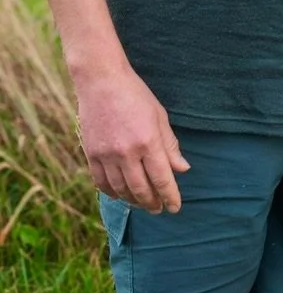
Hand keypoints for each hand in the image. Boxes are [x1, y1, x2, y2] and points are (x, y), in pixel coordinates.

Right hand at [73, 63, 188, 213]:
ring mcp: (106, 155)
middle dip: (153, 202)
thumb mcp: (160, 116)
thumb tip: (182, 169)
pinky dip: (112, 192)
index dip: (170, 196)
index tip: (175, 207)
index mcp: (148, 142)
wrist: (102, 82)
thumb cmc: (136, 96)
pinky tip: (121, 195)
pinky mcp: (91, 154)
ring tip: (143, 203)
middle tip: (159, 209)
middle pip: (141, 189)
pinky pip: (101, 182)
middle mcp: (127, 153)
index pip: (162, 178)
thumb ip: (170, 145)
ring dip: (133, 201)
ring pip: (121, 190)